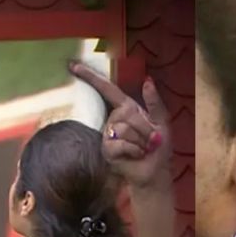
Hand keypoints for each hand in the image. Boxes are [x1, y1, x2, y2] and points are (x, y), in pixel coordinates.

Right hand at [69, 62, 170, 188]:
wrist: (155, 171)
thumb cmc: (158, 146)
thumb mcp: (162, 121)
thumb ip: (155, 101)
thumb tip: (148, 80)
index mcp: (126, 108)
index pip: (107, 89)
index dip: (91, 77)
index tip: (74, 65)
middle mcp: (114, 118)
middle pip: (127, 112)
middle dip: (145, 128)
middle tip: (151, 140)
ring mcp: (108, 134)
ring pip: (125, 128)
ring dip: (141, 141)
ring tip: (143, 149)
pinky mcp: (107, 148)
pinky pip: (121, 142)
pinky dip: (134, 150)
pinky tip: (136, 155)